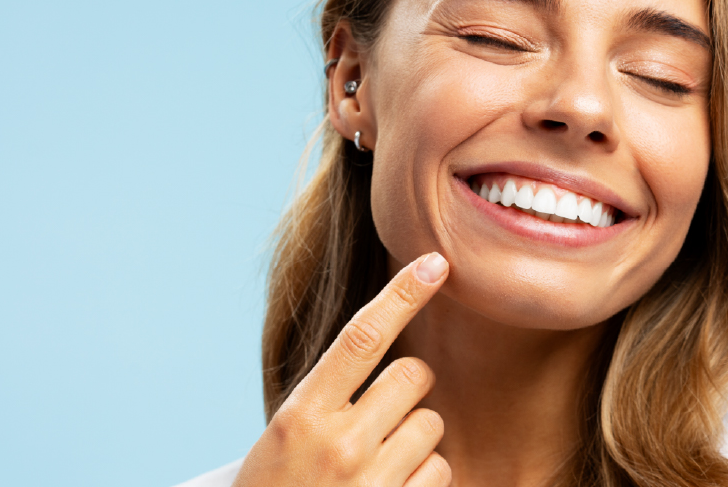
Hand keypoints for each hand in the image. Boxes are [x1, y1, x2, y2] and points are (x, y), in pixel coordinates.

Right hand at [233, 252, 451, 486]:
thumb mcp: (287, 435)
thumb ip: (333, 393)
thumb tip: (392, 344)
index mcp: (301, 414)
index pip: (362, 336)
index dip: (403, 293)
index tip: (436, 262)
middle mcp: (337, 443)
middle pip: (413, 375)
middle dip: (408, 388)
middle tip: (380, 414)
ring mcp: (370, 482)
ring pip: (432, 424)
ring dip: (416, 437)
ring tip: (377, 463)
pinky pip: (440, 470)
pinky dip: (424, 477)